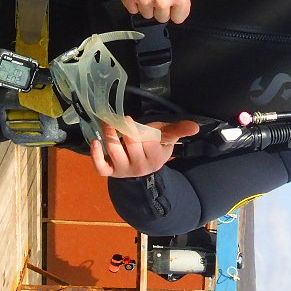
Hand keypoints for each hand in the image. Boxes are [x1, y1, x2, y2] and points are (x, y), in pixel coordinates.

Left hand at [86, 119, 201, 178]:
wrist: (141, 168)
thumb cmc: (153, 147)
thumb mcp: (166, 138)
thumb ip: (178, 130)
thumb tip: (196, 126)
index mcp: (156, 157)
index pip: (147, 141)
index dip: (138, 130)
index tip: (131, 121)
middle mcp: (140, 166)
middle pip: (131, 144)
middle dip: (124, 129)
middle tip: (119, 118)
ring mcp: (124, 170)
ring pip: (114, 152)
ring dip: (109, 135)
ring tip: (106, 123)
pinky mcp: (110, 172)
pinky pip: (101, 167)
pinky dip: (95, 155)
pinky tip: (94, 141)